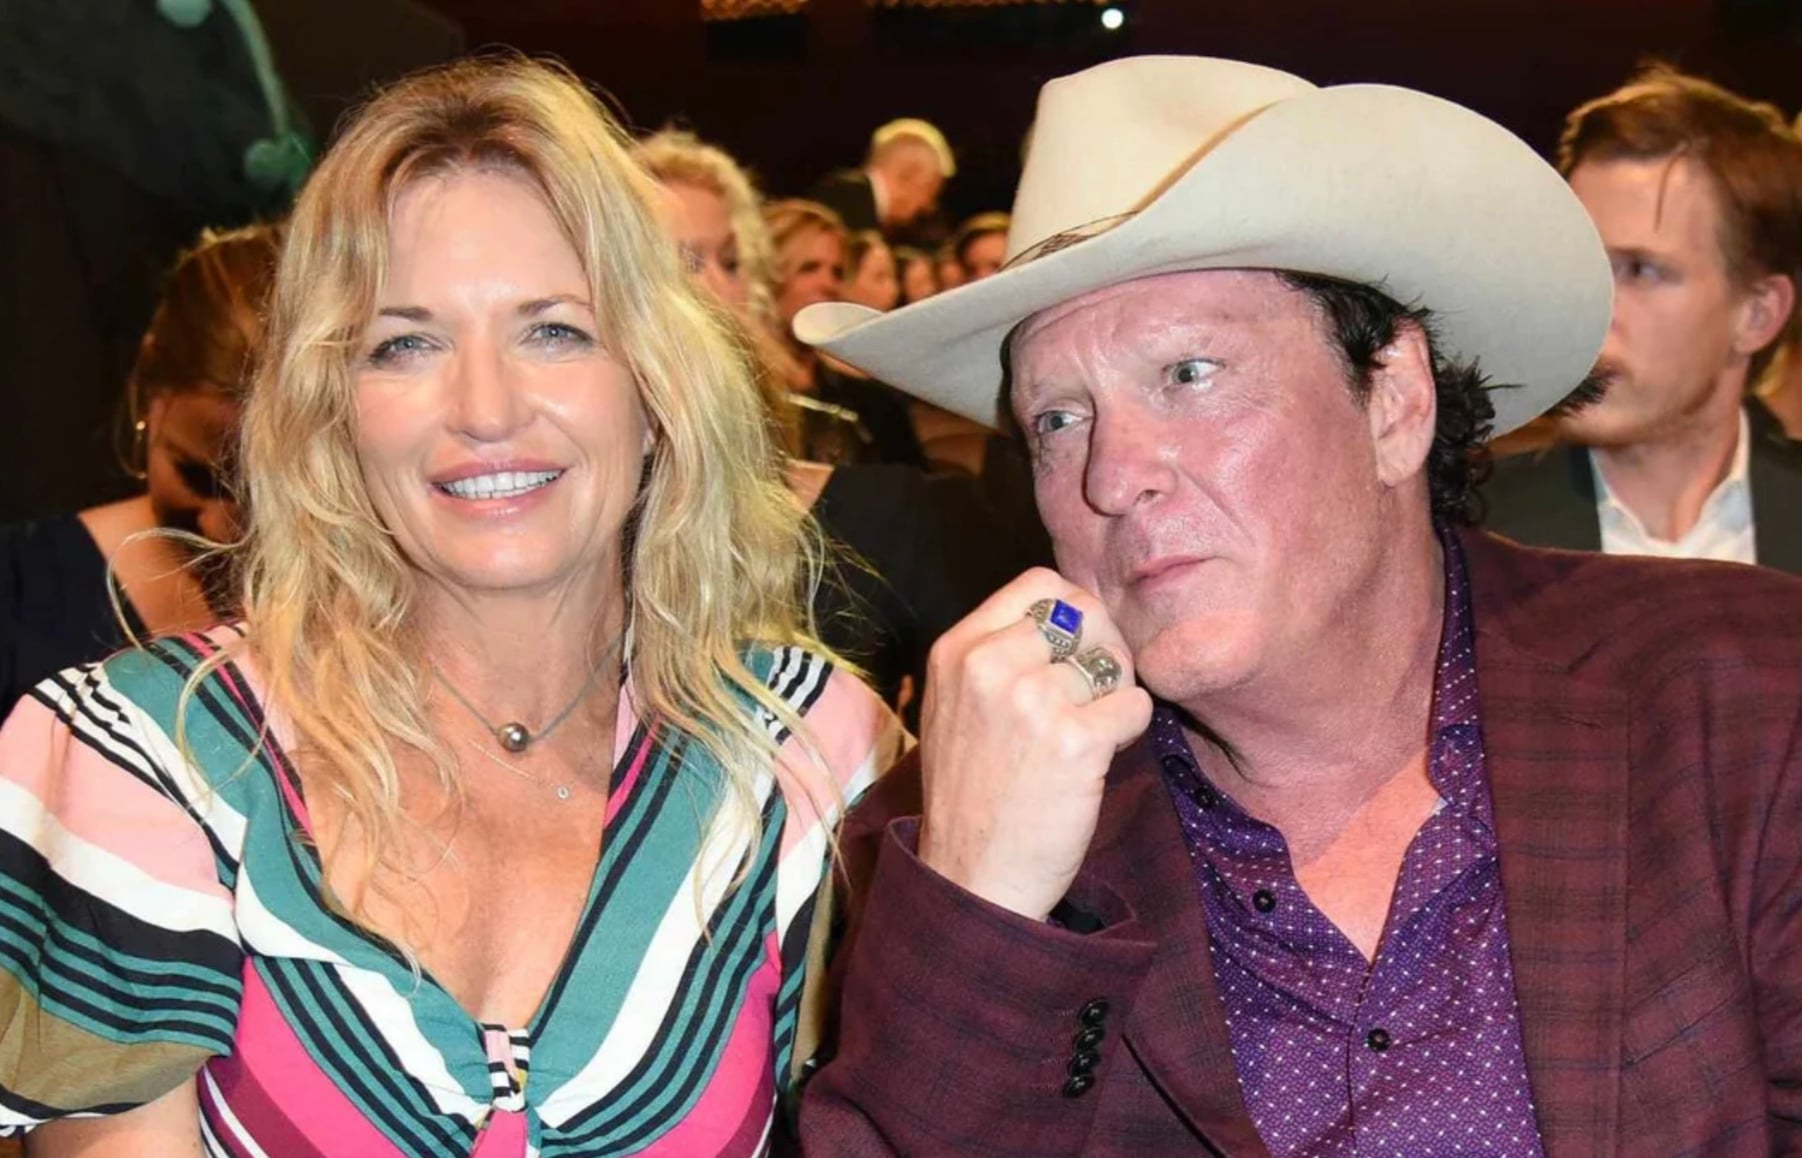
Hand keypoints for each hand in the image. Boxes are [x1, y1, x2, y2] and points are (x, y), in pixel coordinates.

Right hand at [916, 569, 1153, 920]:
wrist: (971, 878)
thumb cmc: (970, 796)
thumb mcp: (954, 707)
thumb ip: (994, 656)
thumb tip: (1063, 618)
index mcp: (956, 651)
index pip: (1038, 584)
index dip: (1073, 611)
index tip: (1077, 648)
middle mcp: (989, 666)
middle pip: (1084, 614)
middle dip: (1104, 648)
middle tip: (1099, 692)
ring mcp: (1033, 701)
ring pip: (1112, 665)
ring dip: (1113, 700)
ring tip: (1087, 739)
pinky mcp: (1075, 742)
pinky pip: (1135, 706)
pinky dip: (1129, 731)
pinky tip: (1098, 759)